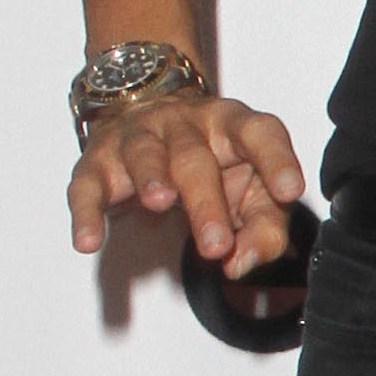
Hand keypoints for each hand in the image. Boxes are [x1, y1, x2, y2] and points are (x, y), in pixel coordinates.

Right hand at [67, 89, 304, 277]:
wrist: (145, 112)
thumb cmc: (211, 163)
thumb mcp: (249, 193)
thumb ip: (262, 229)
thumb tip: (240, 264)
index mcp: (233, 126)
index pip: (261, 133)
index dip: (277, 159)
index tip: (290, 190)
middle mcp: (186, 124)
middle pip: (196, 157)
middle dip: (206, 202)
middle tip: (216, 246)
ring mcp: (139, 137)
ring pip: (145, 153)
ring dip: (151, 178)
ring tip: (159, 204)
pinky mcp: (98, 161)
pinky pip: (87, 185)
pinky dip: (86, 212)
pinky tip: (88, 241)